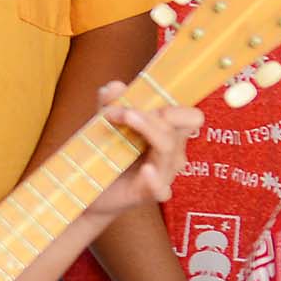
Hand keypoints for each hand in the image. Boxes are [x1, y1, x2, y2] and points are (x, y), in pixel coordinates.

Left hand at [87, 86, 201, 221]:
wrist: (90, 191)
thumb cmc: (106, 157)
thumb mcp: (105, 125)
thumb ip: (110, 105)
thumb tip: (115, 86)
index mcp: (169, 134)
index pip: (190, 117)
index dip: (171, 106)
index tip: (138, 102)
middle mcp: (172, 153)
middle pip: (180, 126)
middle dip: (151, 114)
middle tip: (117, 111)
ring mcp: (164, 174)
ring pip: (168, 148)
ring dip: (147, 129)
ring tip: (115, 119)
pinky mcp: (149, 194)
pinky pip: (160, 187)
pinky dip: (154, 178)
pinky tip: (146, 170)